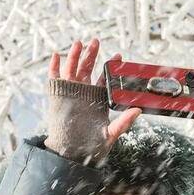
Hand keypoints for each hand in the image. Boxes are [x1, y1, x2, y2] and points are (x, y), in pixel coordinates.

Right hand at [44, 38, 140, 163]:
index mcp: (97, 99)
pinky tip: (57, 56)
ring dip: (74, 56)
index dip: (110, 67)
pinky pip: (55, 78)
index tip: (118, 56)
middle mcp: (84, 93)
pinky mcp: (57, 96)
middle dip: (92, 55)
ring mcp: (70, 93)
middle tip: (96, 42)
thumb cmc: (92, 145)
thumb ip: (124, 122)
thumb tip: (138, 111)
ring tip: (79, 43)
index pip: (104, 79)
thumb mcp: (111, 133)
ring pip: (72, 70)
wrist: (72, 152)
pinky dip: (55, 67)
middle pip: (87, 69)